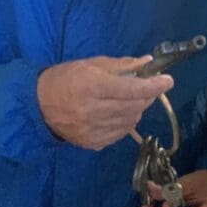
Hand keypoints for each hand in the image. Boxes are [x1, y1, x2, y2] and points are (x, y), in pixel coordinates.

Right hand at [37, 55, 172, 149]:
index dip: (153, 85)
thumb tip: (148, 63)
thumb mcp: (92, 64)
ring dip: (137, 109)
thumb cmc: (66, 79)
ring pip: (131, 121)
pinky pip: (121, 133)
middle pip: (134, 106)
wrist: (38, 105)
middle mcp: (92, 110)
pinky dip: (126, 122)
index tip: (168, 80)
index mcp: (92, 86)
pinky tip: (118, 113)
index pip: (131, 89)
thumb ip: (121, 65)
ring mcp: (92, 130)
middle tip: (148, 87)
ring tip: (129, 99)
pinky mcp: (92, 143)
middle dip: (147, 95)